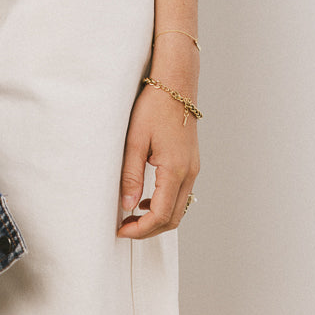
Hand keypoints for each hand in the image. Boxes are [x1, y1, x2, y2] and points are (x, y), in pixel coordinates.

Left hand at [116, 81, 199, 238]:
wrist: (176, 84)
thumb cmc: (154, 107)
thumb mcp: (135, 140)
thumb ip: (131, 175)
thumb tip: (128, 206)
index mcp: (175, 170)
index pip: (161, 215)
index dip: (140, 229)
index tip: (122, 230)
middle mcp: (189, 173)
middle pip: (173, 218)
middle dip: (149, 230)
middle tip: (125, 229)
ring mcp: (193, 168)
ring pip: (179, 209)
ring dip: (158, 219)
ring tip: (132, 216)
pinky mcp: (191, 163)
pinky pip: (181, 194)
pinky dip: (165, 205)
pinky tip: (147, 199)